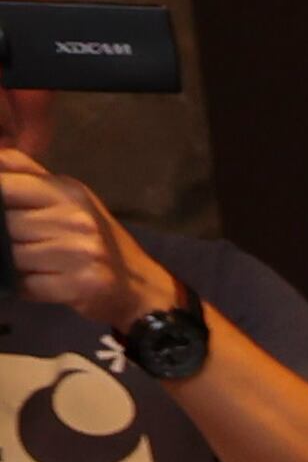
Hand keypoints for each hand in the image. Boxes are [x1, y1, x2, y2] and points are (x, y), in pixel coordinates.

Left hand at [0, 147, 172, 333]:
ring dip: (15, 265)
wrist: (141, 285)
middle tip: (24, 245)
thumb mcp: (67, 197)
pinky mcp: (82, 284)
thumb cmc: (95, 238)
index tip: (2, 214)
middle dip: (6, 238)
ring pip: (15, 256)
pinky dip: (27, 287)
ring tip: (33, 266)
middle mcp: (77, 217)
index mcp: (68, 191)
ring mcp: (82, 251)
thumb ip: (27, 174)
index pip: (7, 183)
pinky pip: (29, 285)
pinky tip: (40, 283)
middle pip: (8, 224)